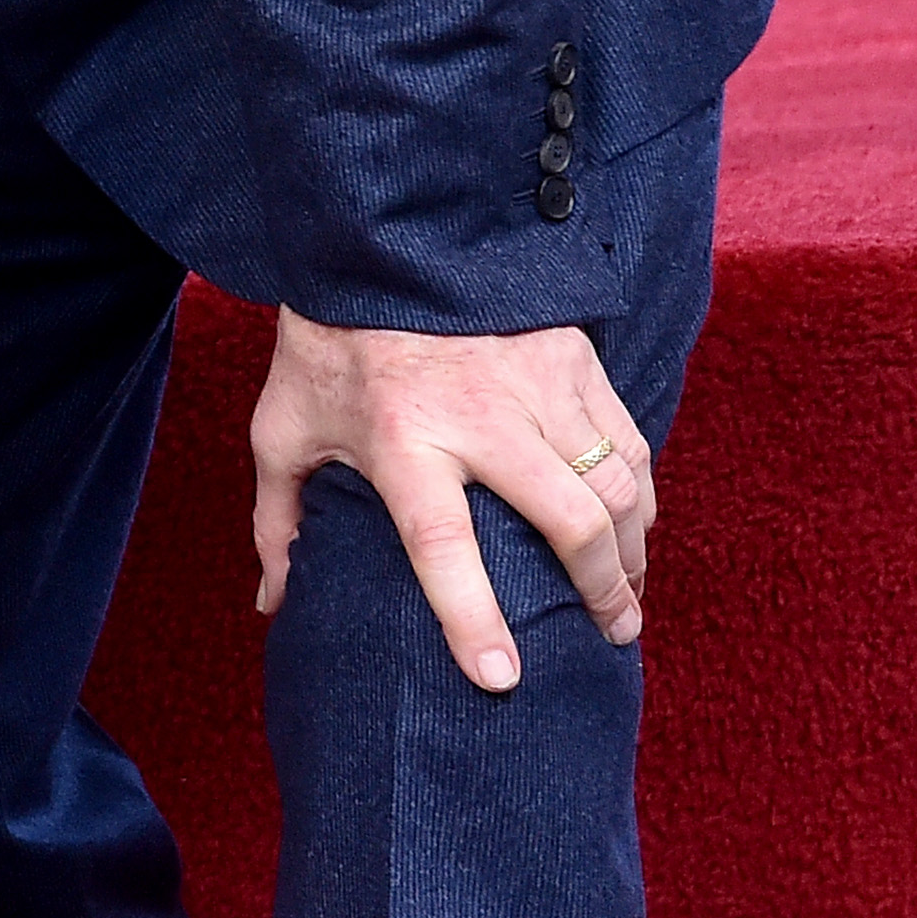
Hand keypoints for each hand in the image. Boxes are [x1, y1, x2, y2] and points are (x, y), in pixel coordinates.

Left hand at [249, 310, 652, 690]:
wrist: (380, 239)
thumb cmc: (326, 343)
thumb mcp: (284, 426)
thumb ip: (279, 519)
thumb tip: (276, 600)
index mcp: (400, 438)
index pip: (443, 545)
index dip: (472, 617)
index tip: (502, 679)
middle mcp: (480, 416)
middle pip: (569, 522)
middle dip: (603, 592)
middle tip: (613, 635)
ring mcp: (536, 385)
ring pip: (616, 488)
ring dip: (632, 551)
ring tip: (629, 595)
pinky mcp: (573, 359)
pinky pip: (630, 443)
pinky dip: (640, 495)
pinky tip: (634, 528)